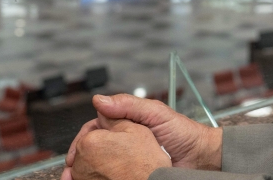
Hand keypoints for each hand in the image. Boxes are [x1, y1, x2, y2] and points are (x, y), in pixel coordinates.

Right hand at [64, 94, 222, 174]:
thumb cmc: (184, 132)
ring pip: (101, 166)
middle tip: (70, 171)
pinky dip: (101, 179)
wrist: (202, 158)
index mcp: (127, 123)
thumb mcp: (156, 113)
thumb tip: (99, 101)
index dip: (83, 140)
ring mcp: (129, 159)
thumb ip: (129, 105)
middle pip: (94, 149)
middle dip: (79, 159)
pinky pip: (113, 176)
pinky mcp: (133, 173)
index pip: (97, 129)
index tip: (74, 153)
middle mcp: (126, 141)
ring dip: (86, 173)